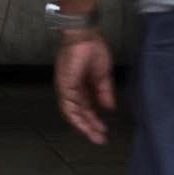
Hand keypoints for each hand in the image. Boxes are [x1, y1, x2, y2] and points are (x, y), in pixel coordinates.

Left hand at [53, 24, 117, 143]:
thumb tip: (109, 107)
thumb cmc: (93, 49)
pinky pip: (68, 107)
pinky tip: (85, 126)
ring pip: (73, 113)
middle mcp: (72, 90)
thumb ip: (105, 92)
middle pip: (80, 113)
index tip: (103, 131)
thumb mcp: (103, 75)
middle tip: (100, 139)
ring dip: (84, 126)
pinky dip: (76, 118)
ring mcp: (67, 89)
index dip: (94, 119)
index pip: (87, 107)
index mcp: (82, 86)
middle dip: (90, 127)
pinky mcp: (64, 86)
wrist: (84, 35)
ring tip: (95, 136)